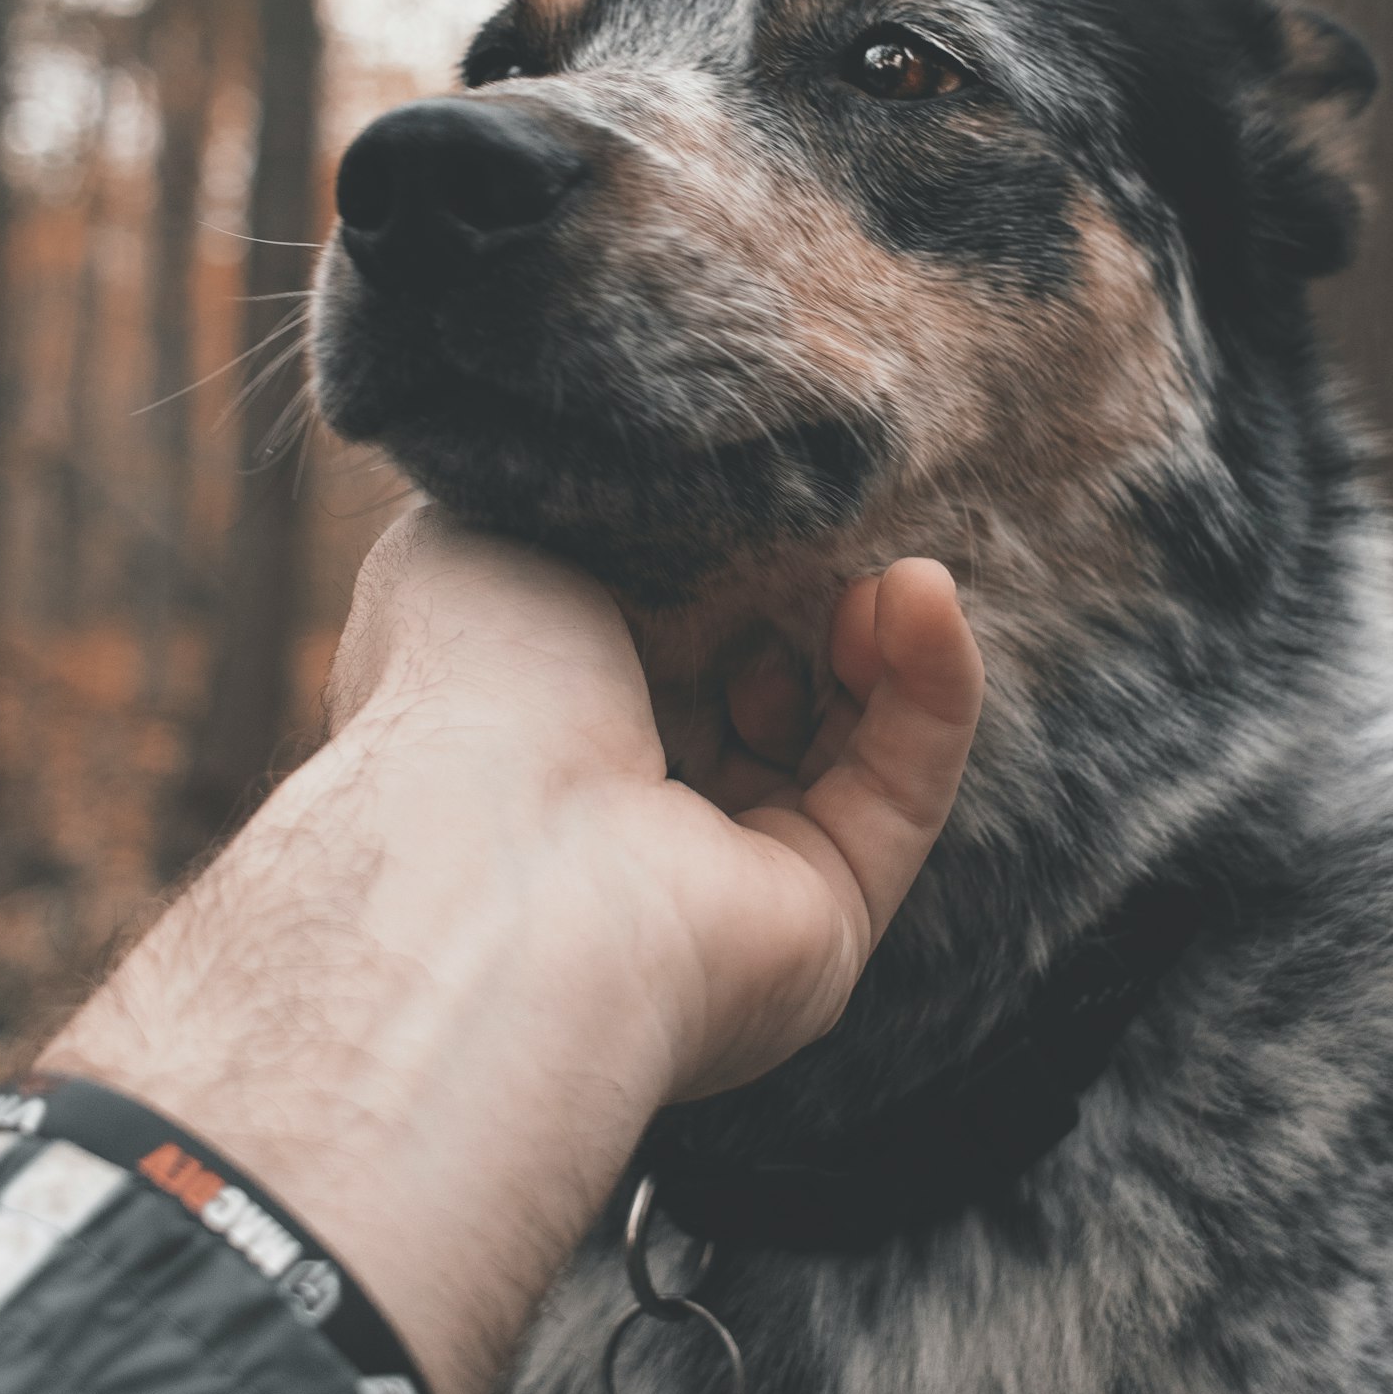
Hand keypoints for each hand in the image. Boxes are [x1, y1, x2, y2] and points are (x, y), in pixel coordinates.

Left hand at [47, 507, 982, 1393]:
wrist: (493, 862)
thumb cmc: (460, 691)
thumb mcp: (477, 533)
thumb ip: (573, 500)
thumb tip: (668, 478)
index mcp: (538, 729)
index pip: (658, 633)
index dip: (717, 554)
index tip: (754, 485)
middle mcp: (629, 815)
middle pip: (763, 679)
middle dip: (806, 591)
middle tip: (824, 521)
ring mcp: (729, 875)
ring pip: (848, 734)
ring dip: (876, 631)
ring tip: (888, 565)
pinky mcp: (825, 915)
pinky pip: (904, 786)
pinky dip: (931, 687)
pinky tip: (921, 595)